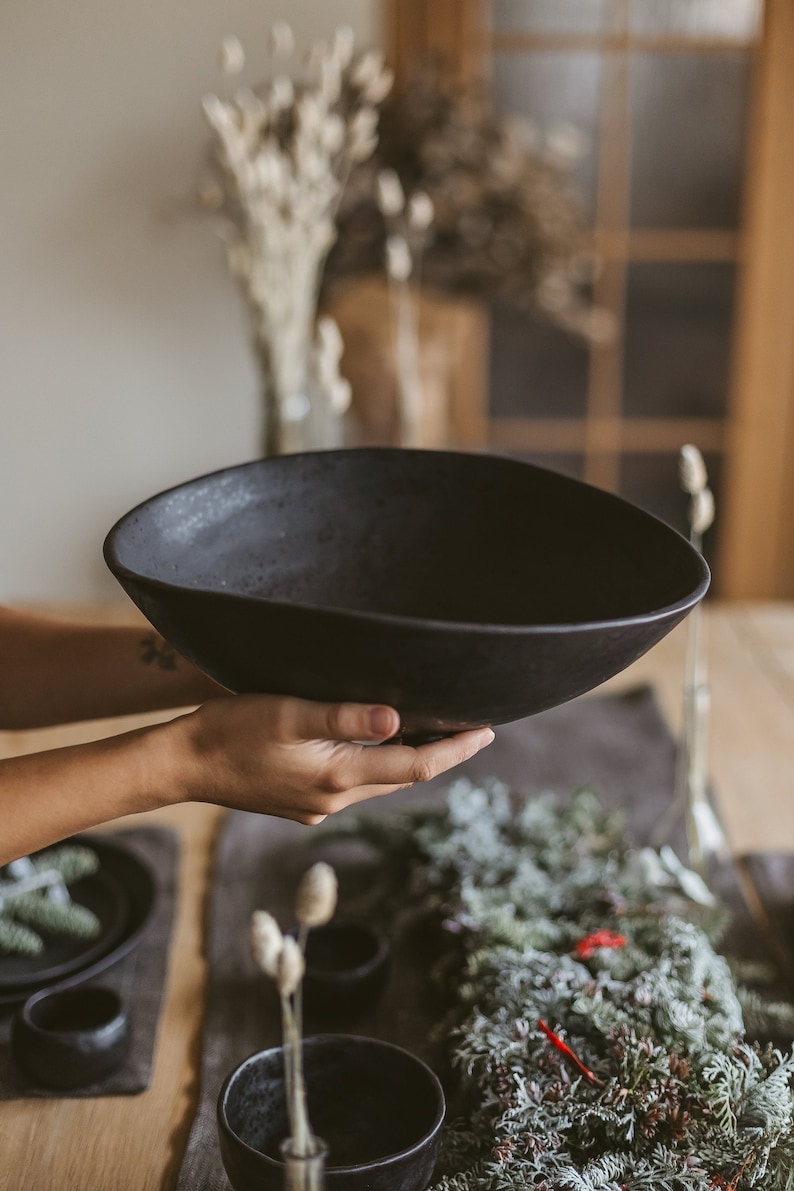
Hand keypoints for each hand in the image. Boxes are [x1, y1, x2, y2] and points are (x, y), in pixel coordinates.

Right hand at [176, 694, 494, 823]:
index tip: (488, 731)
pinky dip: (374, 766)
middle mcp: (334, 801)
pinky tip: (374, 744)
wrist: (184, 762)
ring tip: (434, 731)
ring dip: (406, 760)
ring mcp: (316, 808)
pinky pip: (352, 785)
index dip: (456, 750)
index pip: (416, 766)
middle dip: (439, 754)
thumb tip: (398, 719)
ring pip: (378, 783)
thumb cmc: (232, 729)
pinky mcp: (300, 805)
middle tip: (471, 725)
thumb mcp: (289, 713)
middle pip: (402, 778)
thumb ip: (344, 717)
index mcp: (338, 777)